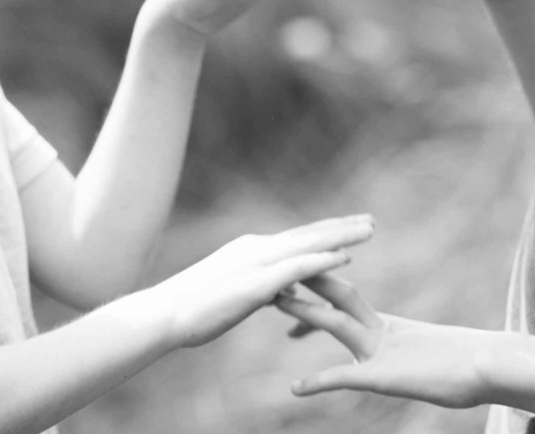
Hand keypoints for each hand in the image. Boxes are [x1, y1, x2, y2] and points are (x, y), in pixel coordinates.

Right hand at [149, 214, 374, 348]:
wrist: (163, 314)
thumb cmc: (192, 309)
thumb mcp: (235, 293)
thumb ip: (263, 288)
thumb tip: (283, 292)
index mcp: (251, 250)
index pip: (297, 237)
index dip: (325, 231)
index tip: (350, 225)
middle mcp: (257, 248)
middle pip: (308, 234)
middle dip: (341, 227)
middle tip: (371, 220)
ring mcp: (256, 263)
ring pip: (308, 244)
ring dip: (340, 236)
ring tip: (369, 231)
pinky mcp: (255, 284)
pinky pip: (296, 268)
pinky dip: (322, 259)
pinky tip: (345, 257)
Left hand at [275, 273, 488, 407]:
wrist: (492, 367)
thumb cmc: (469, 365)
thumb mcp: (427, 357)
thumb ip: (409, 354)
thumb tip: (411, 357)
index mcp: (387, 326)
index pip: (345, 296)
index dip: (318, 285)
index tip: (291, 278)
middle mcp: (381, 330)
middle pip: (336, 296)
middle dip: (305, 283)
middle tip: (273, 272)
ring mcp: (382, 350)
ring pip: (335, 322)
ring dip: (304, 312)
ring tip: (275, 303)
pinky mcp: (385, 376)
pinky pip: (344, 377)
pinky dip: (318, 382)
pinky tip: (296, 389)